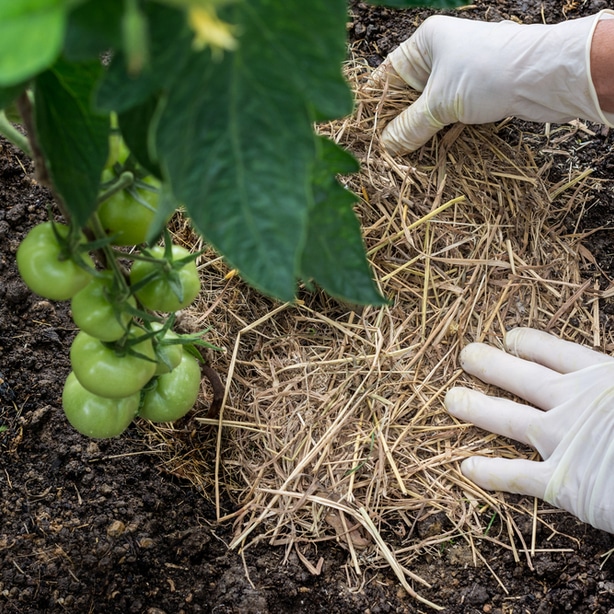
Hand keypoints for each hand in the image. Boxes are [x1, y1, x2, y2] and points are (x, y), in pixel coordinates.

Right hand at [372, 11, 613, 154]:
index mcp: (426, 42)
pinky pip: (449, 113)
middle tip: (383, 148)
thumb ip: (410, 126)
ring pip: (429, 106)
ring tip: (403, 153)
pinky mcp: (477, 90)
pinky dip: (440, 130)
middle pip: (408, 92)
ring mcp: (460, 72)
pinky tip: (430, 148)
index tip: (364, 128)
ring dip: (419, 129)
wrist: (545, 76)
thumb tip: (387, 146)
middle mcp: (441, 53)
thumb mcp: (440, 103)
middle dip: (397, 120)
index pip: (388, 73)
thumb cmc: (488, 73)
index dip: (375, 102)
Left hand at [445, 327, 613, 532]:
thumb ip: (609, 378)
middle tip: (466, 355)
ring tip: (451, 400)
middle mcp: (574, 402)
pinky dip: (489, 472)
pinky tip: (466, 468)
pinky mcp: (560, 480)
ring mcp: (562, 439)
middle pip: (521, 377)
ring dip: (475, 407)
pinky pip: (515, 474)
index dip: (530, 344)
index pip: (556, 352)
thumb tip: (603, 375)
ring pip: (506, 418)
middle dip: (490, 364)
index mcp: (601, 376)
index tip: (510, 337)